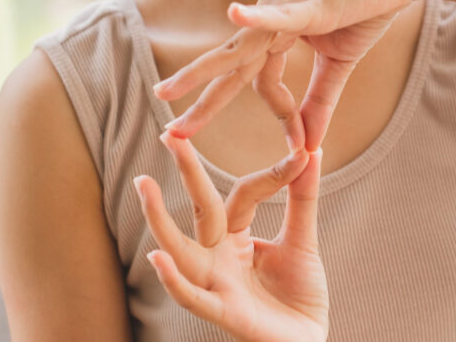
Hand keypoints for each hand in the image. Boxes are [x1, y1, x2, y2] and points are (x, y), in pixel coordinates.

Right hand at [135, 132, 328, 341]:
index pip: (242, 195)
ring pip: (181, 250)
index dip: (270, 175)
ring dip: (159, 220)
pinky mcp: (224, 313)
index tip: (302, 152)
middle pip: (200, 210)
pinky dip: (174, 280)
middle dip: (185, 174)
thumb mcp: (302, 240)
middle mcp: (218, 257)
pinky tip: (156, 258)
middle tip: (170, 134)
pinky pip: (193, 297)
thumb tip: (311, 151)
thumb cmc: (298, 295)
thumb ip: (302, 200)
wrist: (308, 341)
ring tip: (144, 185)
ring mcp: (217, 284)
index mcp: (235, 238)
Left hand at [154, 0, 425, 150]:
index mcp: (277, 24)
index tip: (299, 141)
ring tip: (168, 93)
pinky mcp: (311, 3)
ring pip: (240, 48)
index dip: (279, 114)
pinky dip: (256, 18)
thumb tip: (308, 146)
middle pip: (230, 65)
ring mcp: (287, 5)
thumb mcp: (340, 62)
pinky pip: (279, 15)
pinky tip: (234, 15)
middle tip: (172, 130)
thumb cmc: (371, 6)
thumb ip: (320, 101)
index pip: (263, 80)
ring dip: (203, 73)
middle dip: (200, 98)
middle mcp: (271, 12)